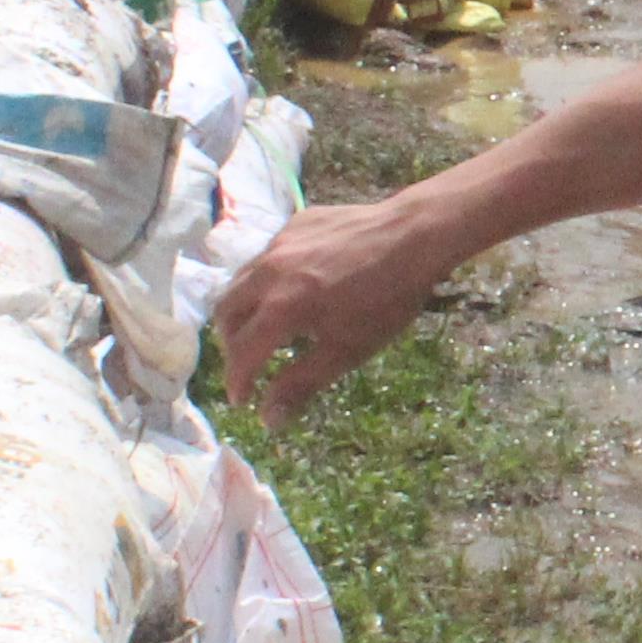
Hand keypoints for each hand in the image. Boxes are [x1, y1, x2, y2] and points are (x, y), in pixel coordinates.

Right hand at [216, 200, 456, 424]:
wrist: (415, 236)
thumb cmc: (386, 300)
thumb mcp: (347, 350)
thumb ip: (301, 384)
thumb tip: (267, 420)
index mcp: (280, 308)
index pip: (240, 352)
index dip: (237, 380)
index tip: (241, 399)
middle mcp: (268, 272)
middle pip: (226, 312)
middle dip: (231, 344)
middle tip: (247, 363)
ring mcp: (279, 242)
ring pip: (240, 280)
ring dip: (241, 308)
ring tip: (261, 327)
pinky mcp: (295, 222)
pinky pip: (265, 256)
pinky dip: (264, 279)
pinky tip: (290, 287)